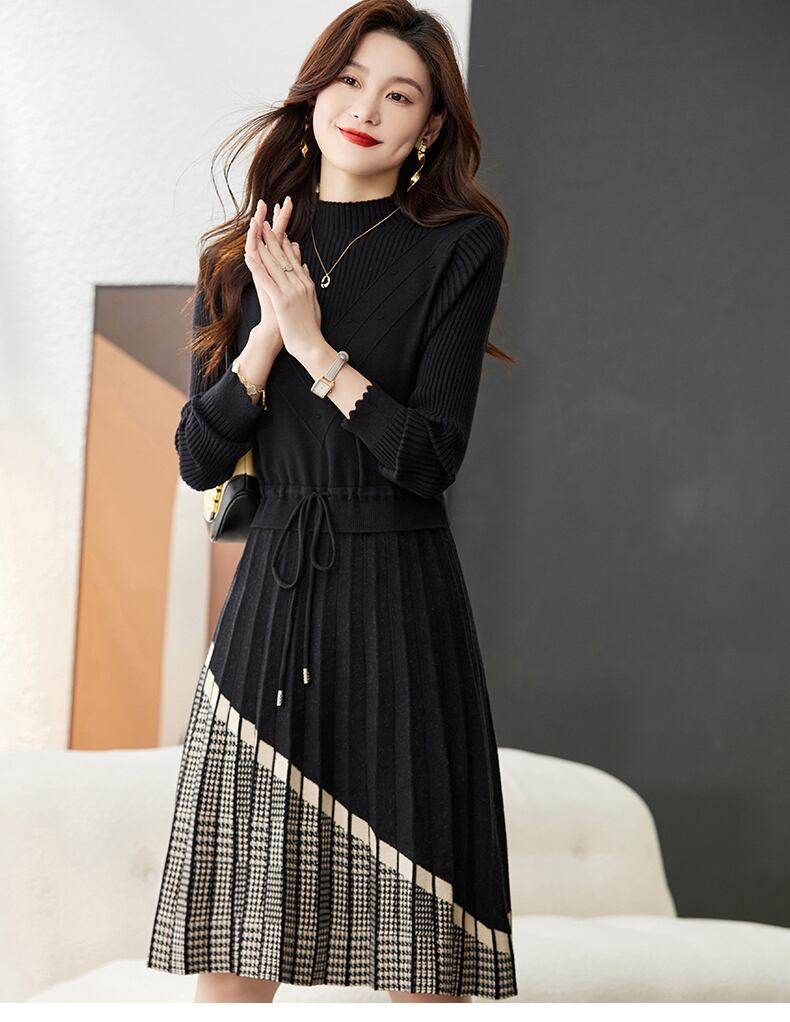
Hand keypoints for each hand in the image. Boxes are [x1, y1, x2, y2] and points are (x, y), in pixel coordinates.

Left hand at [247, 210, 322, 358]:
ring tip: (255, 231)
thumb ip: (308, 283)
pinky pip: (267, 279)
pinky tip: (249, 255)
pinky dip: (257, 265)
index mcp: (307, 284)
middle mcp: (300, 284)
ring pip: (274, 263)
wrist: (312, 347)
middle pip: (284, 256)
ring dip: (263, 245)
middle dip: (272, 238)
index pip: (294, 259)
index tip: (276, 230)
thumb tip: (304, 267)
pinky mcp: (282, 301)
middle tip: (263, 222)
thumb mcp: (313, 303)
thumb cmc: (310, 329)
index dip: (283, 243)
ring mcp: (291, 291)